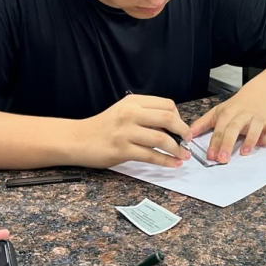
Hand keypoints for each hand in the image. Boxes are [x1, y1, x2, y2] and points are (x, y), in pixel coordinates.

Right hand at [77, 94, 191, 168]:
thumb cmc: (103, 126)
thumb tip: (172, 126)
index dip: (179, 116)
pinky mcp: (122, 150)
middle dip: (183, 131)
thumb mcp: (124, 111)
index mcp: (133, 101)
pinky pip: (151, 156)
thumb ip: (145, 114)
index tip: (181, 127)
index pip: (167, 104)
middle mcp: (130, 113)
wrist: (77, 139)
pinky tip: (173, 164)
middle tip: (188, 140)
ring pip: (161, 139)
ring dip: (177, 149)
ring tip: (184, 156)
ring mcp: (126, 132)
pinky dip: (166, 161)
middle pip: (168, 118)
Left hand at [190, 93, 265, 163]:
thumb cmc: (237, 106)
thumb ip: (202, 124)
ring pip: (255, 127)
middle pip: (234, 128)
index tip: (210, 156)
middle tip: (223, 159)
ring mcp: (258, 118)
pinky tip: (263, 144)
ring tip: (244, 152)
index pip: (220, 128)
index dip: (215, 142)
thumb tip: (187, 135)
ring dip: (250, 139)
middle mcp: (243, 115)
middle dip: (228, 143)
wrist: (260, 93)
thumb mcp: (218, 111)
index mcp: (228, 113)